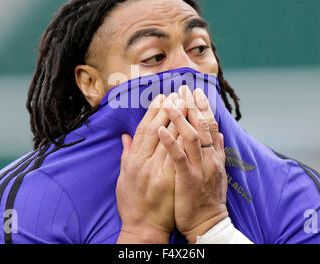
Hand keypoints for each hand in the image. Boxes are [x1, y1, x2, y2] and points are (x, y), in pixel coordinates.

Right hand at [116, 93, 184, 242]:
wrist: (143, 228)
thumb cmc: (132, 203)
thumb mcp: (123, 178)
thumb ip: (126, 155)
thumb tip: (125, 136)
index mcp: (133, 160)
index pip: (144, 129)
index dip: (154, 111)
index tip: (163, 97)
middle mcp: (144, 163)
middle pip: (159, 129)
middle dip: (170, 109)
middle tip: (179, 92)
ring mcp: (158, 172)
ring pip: (171, 139)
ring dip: (181, 119)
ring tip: (189, 102)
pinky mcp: (171, 181)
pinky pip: (181, 156)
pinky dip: (188, 141)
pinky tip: (196, 127)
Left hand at [158, 86, 227, 242]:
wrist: (207, 224)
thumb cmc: (209, 198)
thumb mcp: (218, 173)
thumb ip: (219, 151)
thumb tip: (220, 133)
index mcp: (215, 156)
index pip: (211, 126)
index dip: (203, 108)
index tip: (196, 92)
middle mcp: (210, 159)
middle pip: (202, 126)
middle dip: (192, 105)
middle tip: (183, 88)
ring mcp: (200, 169)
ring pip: (192, 137)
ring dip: (180, 117)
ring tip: (170, 101)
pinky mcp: (187, 179)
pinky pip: (178, 157)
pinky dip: (170, 142)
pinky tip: (161, 129)